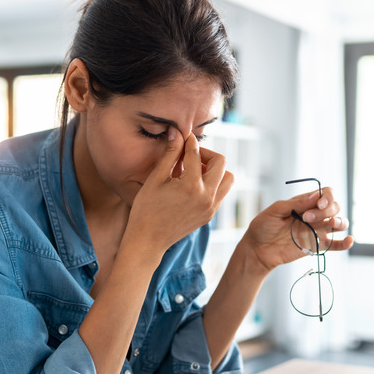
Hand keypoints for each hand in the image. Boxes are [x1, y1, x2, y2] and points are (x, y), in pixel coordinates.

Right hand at [125, 126, 233, 253]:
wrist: (148, 240)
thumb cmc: (146, 209)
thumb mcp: (156, 178)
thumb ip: (170, 154)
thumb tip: (177, 132)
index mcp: (191, 186)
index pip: (196, 154)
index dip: (189, 142)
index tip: (183, 136)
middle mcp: (207, 197)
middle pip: (221, 163)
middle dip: (206, 154)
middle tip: (190, 155)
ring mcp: (211, 208)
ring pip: (228, 178)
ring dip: (215, 169)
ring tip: (195, 170)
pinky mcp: (210, 215)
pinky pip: (221, 192)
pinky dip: (213, 183)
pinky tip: (194, 183)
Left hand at [243, 187, 352, 273]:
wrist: (258, 249)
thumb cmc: (263, 226)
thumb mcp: (275, 210)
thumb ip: (296, 204)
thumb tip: (315, 197)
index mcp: (305, 202)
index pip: (326, 194)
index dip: (327, 197)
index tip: (318, 203)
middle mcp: (314, 215)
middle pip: (334, 207)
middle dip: (325, 210)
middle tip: (306, 218)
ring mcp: (317, 230)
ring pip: (339, 223)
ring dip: (340, 221)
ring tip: (332, 224)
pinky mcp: (317, 246)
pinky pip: (336, 244)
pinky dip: (345, 243)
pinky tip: (348, 240)